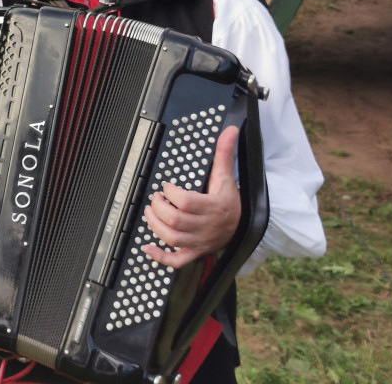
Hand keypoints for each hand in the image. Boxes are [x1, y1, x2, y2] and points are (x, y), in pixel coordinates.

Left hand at [142, 125, 241, 268]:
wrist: (244, 226)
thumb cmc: (230, 200)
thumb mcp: (227, 176)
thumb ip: (224, 153)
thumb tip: (231, 130)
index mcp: (214, 207)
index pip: (186, 202)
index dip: (171, 193)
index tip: (166, 186)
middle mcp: (206, 227)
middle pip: (175, 221)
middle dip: (158, 208)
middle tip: (155, 199)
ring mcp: (200, 242)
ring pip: (172, 239)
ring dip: (155, 225)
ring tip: (150, 212)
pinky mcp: (196, 252)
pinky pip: (177, 261)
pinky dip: (160, 257)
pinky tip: (147, 247)